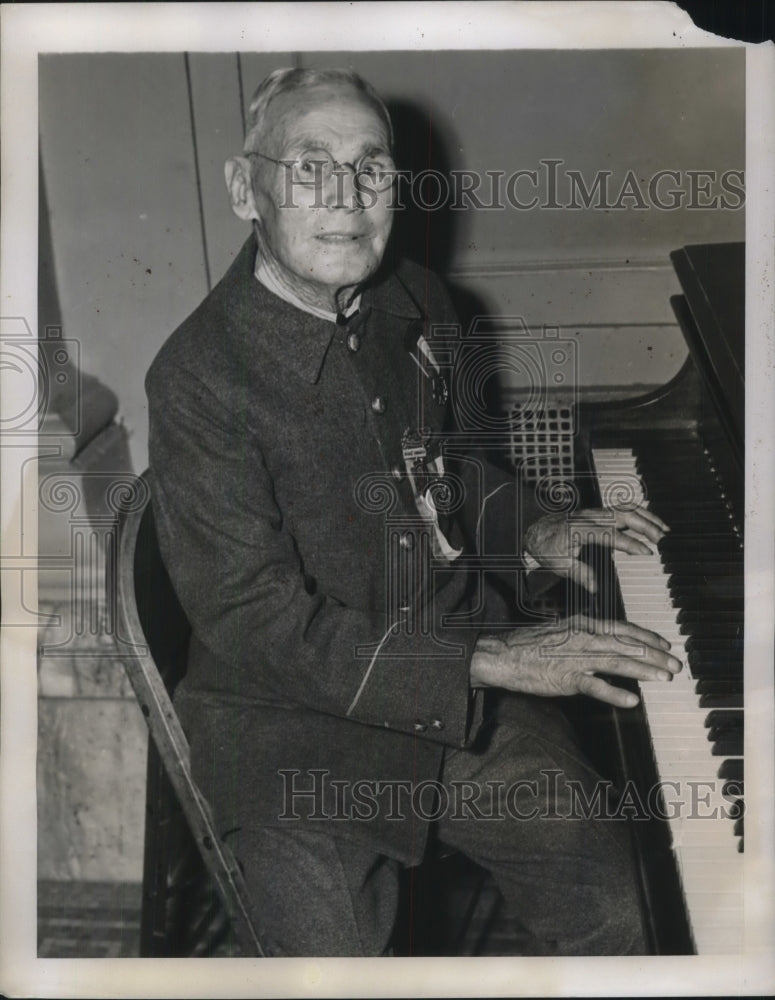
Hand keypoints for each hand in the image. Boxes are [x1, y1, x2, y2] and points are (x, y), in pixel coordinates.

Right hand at [470, 615, 681, 708]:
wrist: (503, 654)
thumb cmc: (529, 644)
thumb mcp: (561, 630)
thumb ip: (584, 635)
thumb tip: (606, 641)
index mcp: (583, 624)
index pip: (622, 629)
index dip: (646, 637)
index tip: (664, 644)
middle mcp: (584, 638)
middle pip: (626, 646)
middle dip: (654, 655)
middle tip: (675, 664)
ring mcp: (576, 658)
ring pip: (617, 663)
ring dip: (643, 670)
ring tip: (664, 678)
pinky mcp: (566, 678)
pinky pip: (595, 686)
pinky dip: (615, 693)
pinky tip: (632, 700)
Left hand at [523, 506, 668, 593]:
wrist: (535, 533)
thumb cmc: (547, 548)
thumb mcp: (560, 565)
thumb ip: (581, 575)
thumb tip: (596, 588)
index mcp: (580, 529)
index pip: (611, 535)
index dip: (631, 543)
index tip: (647, 552)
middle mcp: (589, 517)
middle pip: (623, 515)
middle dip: (645, 525)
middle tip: (662, 540)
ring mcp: (594, 512)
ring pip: (625, 508)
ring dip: (646, 516)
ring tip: (664, 529)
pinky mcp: (598, 512)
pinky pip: (621, 508)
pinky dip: (639, 512)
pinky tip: (652, 520)